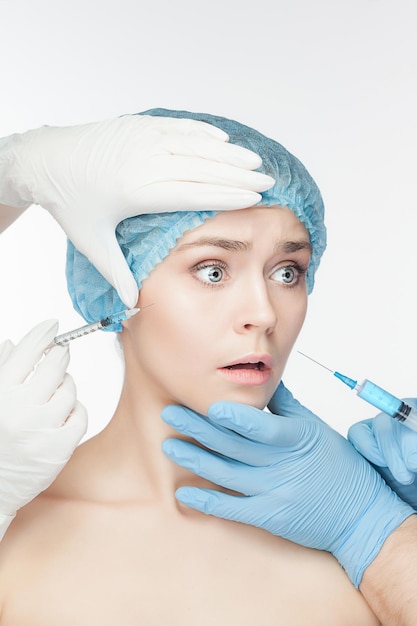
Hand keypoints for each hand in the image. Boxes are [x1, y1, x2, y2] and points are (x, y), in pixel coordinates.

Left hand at [0, 115, 273, 306]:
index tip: (254, 197)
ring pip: (194, 146)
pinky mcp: (138, 126)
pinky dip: (203, 134)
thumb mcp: (93, 243)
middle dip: (238, 175)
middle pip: (202, 167)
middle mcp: (144, 162)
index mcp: (138, 192)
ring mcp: (141, 140)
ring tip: (254, 162)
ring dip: (227, 154)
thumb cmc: (70, 201)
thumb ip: (119, 273)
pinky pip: (178, 127)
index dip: (227, 194)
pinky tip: (223, 140)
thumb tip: (135, 304)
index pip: (194, 192)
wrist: (46, 160)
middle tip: (267, 181)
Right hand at [0, 320, 86, 538]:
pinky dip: (74, 410)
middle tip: (59, 353)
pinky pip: (80, 415)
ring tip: (51, 394)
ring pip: (70, 390)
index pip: (28, 353)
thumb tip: (17, 343)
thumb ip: (1, 369)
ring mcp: (41, 430)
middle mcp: (19, 410)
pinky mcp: (59, 449)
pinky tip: (62, 414)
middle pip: (55, 366)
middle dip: (59, 356)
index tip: (52, 326)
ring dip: (65, 386)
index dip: (43, 335)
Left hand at [161, 383, 412, 586]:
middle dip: (200, 428)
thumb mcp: (316, 428)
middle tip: (170, 412)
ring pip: (227, 474)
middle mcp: (283, 466)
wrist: (360, 514)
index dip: (237, 418)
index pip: (265, 428)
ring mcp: (275, 493)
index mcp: (298, 439)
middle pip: (235, 446)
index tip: (211, 405)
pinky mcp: (269, 517)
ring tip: (170, 444)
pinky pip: (233, 509)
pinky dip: (207, 501)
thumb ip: (287, 405)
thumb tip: (266, 378)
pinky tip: (184, 492)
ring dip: (196, 458)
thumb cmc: (339, 466)